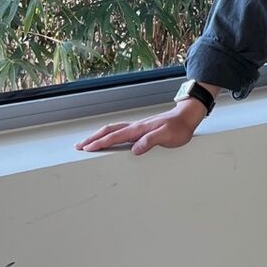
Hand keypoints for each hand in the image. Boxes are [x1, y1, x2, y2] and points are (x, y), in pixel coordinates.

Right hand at [75, 102, 205, 155]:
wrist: (188, 116)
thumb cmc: (179, 127)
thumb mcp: (168, 136)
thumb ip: (151, 141)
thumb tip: (135, 149)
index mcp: (139, 129)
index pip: (116, 137)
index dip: (100, 143)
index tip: (87, 148)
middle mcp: (136, 127)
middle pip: (109, 131)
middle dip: (93, 138)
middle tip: (79, 146)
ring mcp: (138, 127)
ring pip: (114, 130)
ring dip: (99, 135)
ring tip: (89, 142)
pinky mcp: (142, 128)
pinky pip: (121, 131)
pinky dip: (110, 134)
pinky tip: (109, 138)